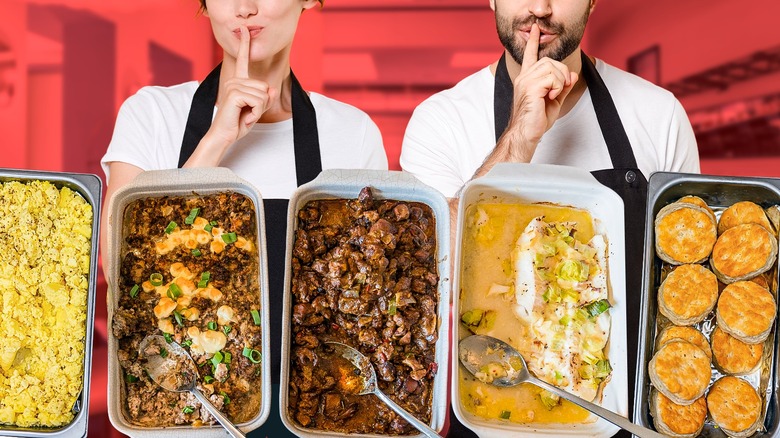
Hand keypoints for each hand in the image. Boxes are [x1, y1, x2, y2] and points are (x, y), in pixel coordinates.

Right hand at [208, 26, 274, 145]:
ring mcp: (233, 86)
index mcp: (238, 81)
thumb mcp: (256, 109)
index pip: (242, 60)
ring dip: (259, 110)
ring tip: (245, 115)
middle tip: (249, 113)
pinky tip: (244, 117)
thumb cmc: (237, 123)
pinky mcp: (234, 94)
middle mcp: (234, 80)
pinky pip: (258, 101)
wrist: (223, 136)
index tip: (243, 29)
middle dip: (263, 104)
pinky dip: (256, 113)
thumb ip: (265, 98)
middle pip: (264, 87)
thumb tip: (272, 89)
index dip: (244, 44)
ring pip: (263, 95)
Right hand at [507, 23, 577, 154]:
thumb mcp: (554, 101)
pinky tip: (550, 98)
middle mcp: (524, 77)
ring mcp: (526, 81)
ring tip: (552, 95)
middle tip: (557, 91)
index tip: (535, 29)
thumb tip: (572, 75)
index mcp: (527, 79)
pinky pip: (553, 78)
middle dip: (561, 74)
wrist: (525, 134)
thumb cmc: (535, 120)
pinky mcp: (531, 87)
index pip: (530, 55)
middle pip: (550, 61)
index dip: (533, 41)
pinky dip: (558, 88)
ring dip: (560, 82)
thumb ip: (563, 86)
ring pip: (553, 67)